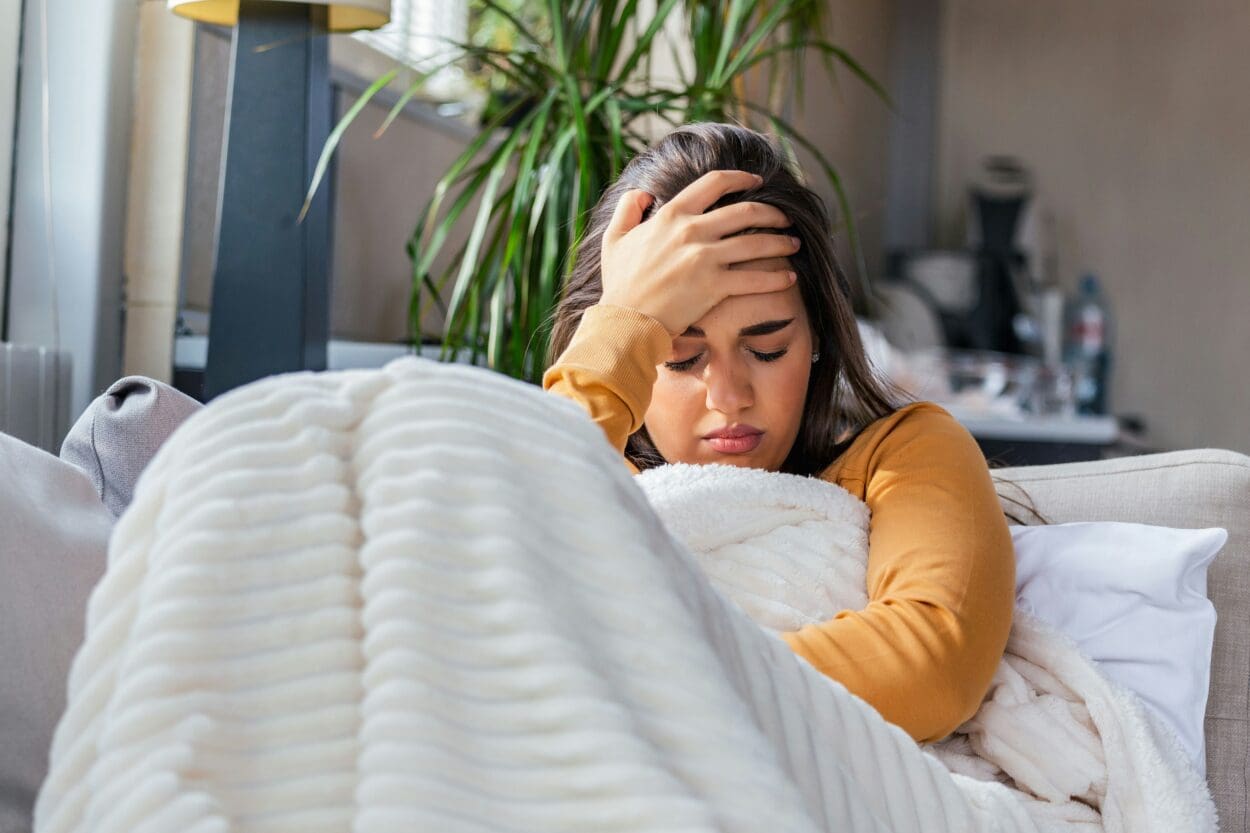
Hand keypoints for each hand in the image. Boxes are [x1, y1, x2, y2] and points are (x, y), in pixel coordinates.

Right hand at [598, 170, 799, 335]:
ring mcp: (705, 258)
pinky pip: (755, 278)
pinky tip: (789, 277)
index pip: (715, 183)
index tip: (757, 182)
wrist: (626, 321)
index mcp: (672, 214)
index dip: (741, 179)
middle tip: (785, 218)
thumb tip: (642, 193)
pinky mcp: (715, 287)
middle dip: (772, 213)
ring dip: (781, 242)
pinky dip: (777, 277)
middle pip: (745, 211)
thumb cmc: (620, 284)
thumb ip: (627, 209)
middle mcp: (692, 231)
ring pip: (756, 242)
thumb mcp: (615, 239)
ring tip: (794, 244)